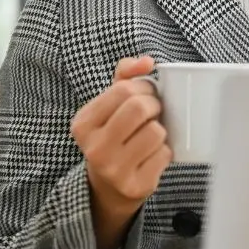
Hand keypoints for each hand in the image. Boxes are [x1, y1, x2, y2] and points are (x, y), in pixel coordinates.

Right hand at [70, 55, 170, 248]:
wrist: (109, 187)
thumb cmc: (115, 135)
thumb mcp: (109, 105)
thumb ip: (124, 76)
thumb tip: (146, 61)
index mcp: (83, 123)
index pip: (123, 90)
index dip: (144, 88)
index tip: (146, 95)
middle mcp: (93, 148)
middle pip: (139, 108)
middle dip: (154, 106)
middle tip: (154, 113)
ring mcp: (113, 170)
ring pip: (156, 132)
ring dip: (161, 131)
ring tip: (150, 136)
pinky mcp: (134, 186)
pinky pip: (165, 155)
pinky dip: (165, 152)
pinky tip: (152, 156)